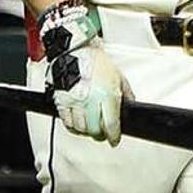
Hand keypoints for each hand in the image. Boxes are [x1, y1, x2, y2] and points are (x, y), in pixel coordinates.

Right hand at [37, 2, 129, 144]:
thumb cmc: (98, 63)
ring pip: (80, 129)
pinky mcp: (61, 101)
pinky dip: (73, 127)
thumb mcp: (119, 78)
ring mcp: (74, 101)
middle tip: (103, 134)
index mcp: (107, 95)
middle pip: (94, 130)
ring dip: (86, 132)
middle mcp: (90, 101)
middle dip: (100, 135)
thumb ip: (126, 95)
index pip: (111, 125)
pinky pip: (67, 122)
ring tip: (91, 128)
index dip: (113, 137)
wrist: (75, 51)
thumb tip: (130, 108)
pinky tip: (78, 124)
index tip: (114, 140)